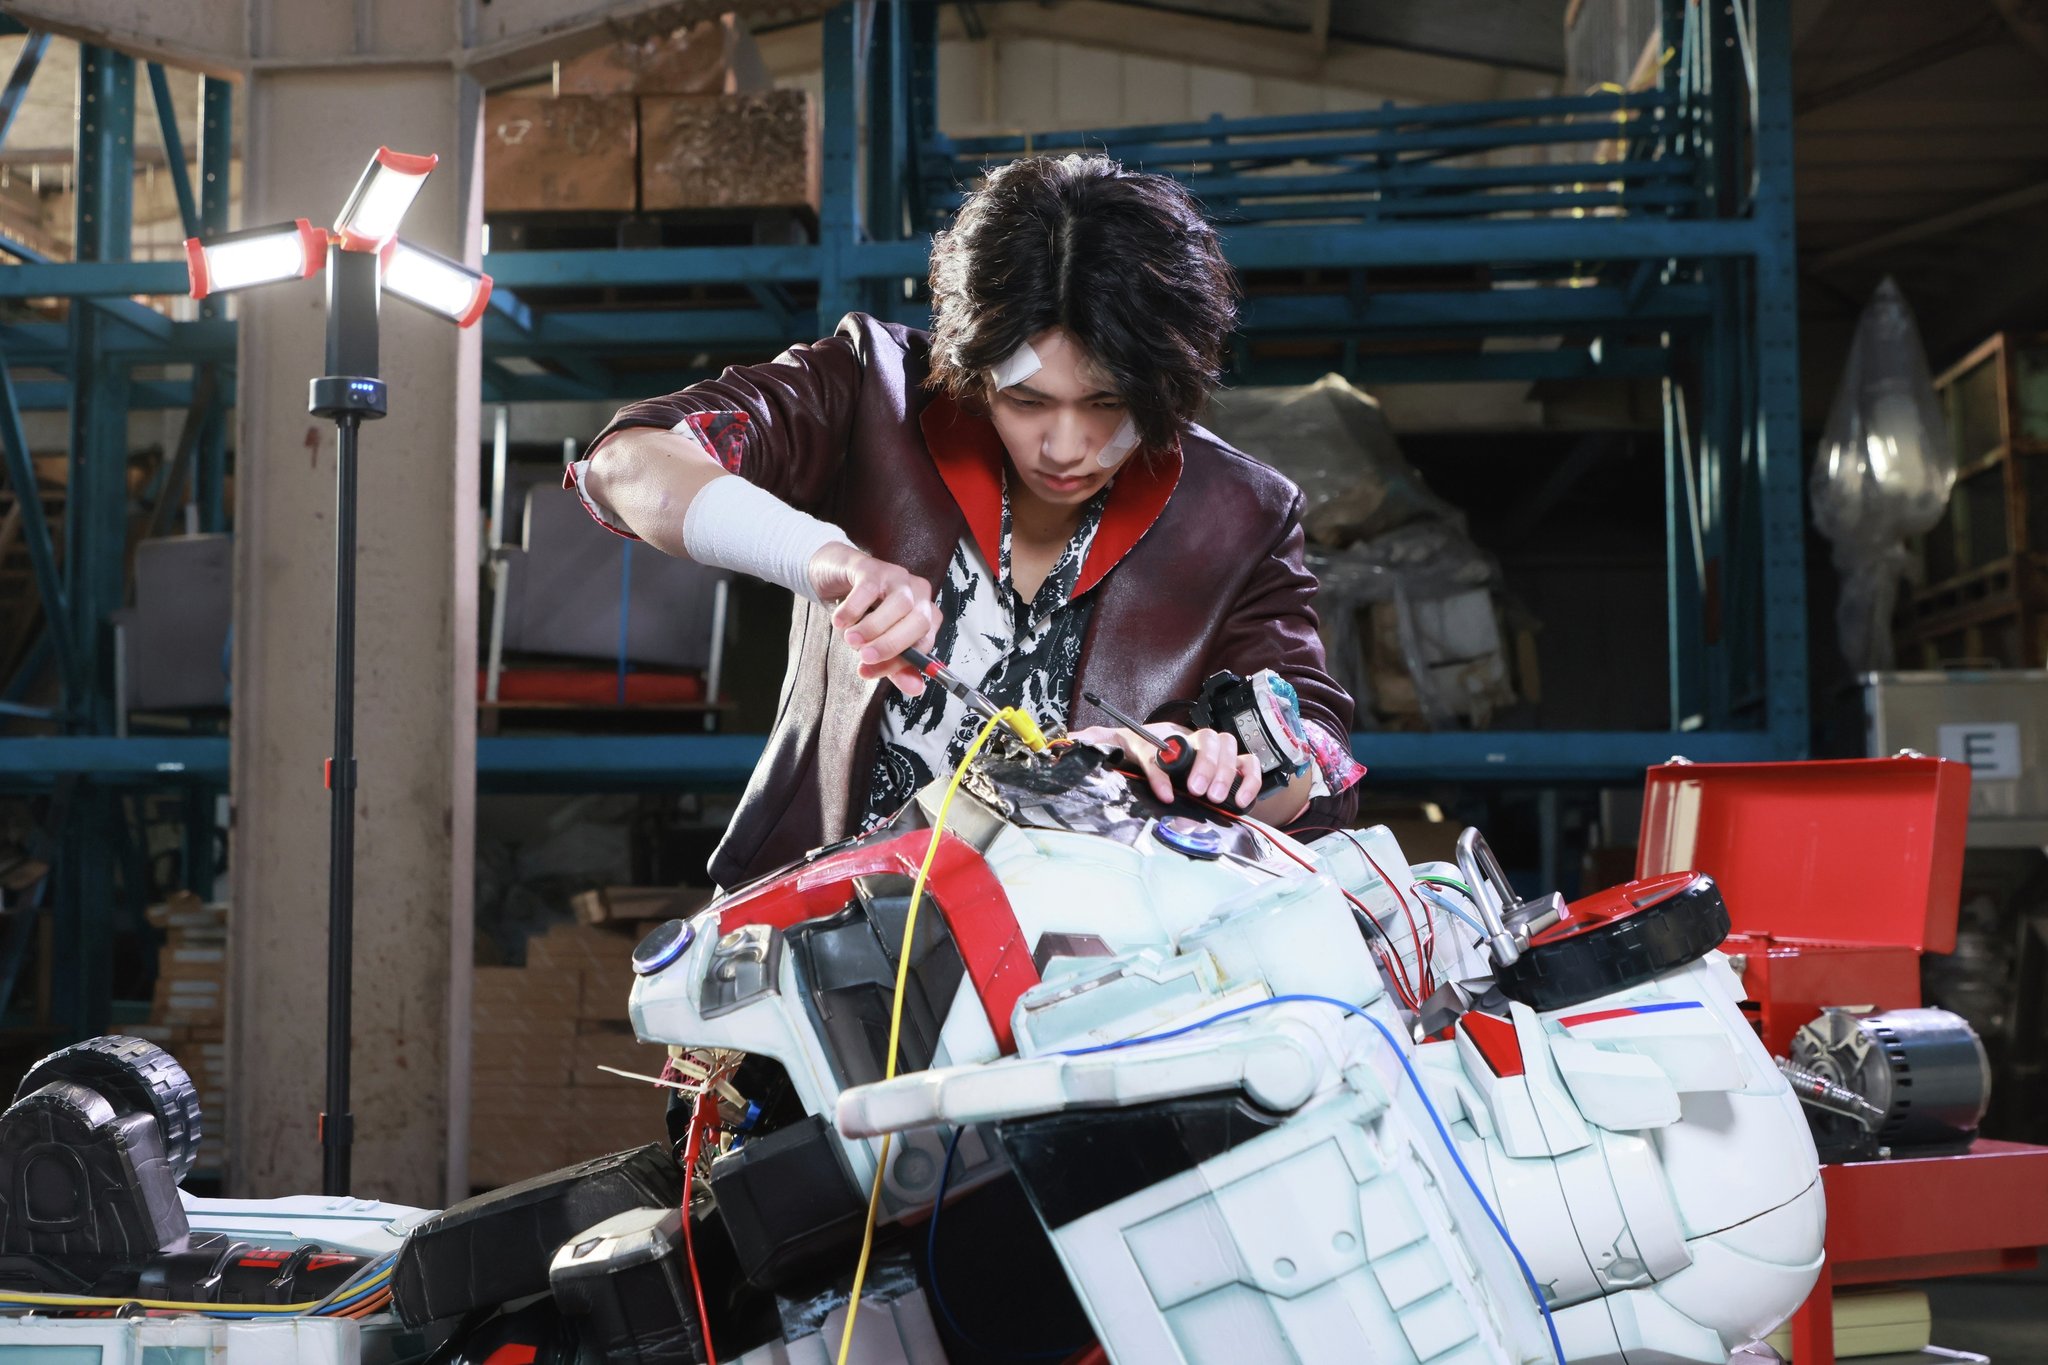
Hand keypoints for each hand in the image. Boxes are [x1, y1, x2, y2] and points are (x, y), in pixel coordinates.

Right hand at [810, 544, 940, 694]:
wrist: (837, 577)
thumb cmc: (863, 613)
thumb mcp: (878, 644)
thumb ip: (896, 667)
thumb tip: (915, 690)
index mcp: (925, 615)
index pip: (924, 644)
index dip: (899, 662)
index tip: (870, 671)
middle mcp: (918, 594)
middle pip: (919, 621)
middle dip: (891, 645)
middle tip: (864, 657)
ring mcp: (898, 577)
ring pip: (899, 604)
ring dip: (872, 627)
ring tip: (849, 639)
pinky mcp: (874, 567)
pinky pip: (869, 589)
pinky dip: (853, 609)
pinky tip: (840, 621)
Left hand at [1067, 722, 1261, 808]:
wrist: (1165, 753)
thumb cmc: (1142, 751)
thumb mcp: (1117, 747)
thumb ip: (1097, 742)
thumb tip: (1073, 738)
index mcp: (1158, 737)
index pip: (1160, 747)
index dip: (1161, 770)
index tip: (1165, 794)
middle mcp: (1189, 739)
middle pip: (1204, 739)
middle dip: (1203, 764)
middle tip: (1198, 790)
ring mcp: (1212, 750)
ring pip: (1227, 746)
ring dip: (1223, 771)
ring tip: (1215, 797)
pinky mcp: (1230, 763)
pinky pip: (1247, 763)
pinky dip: (1248, 779)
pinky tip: (1241, 799)